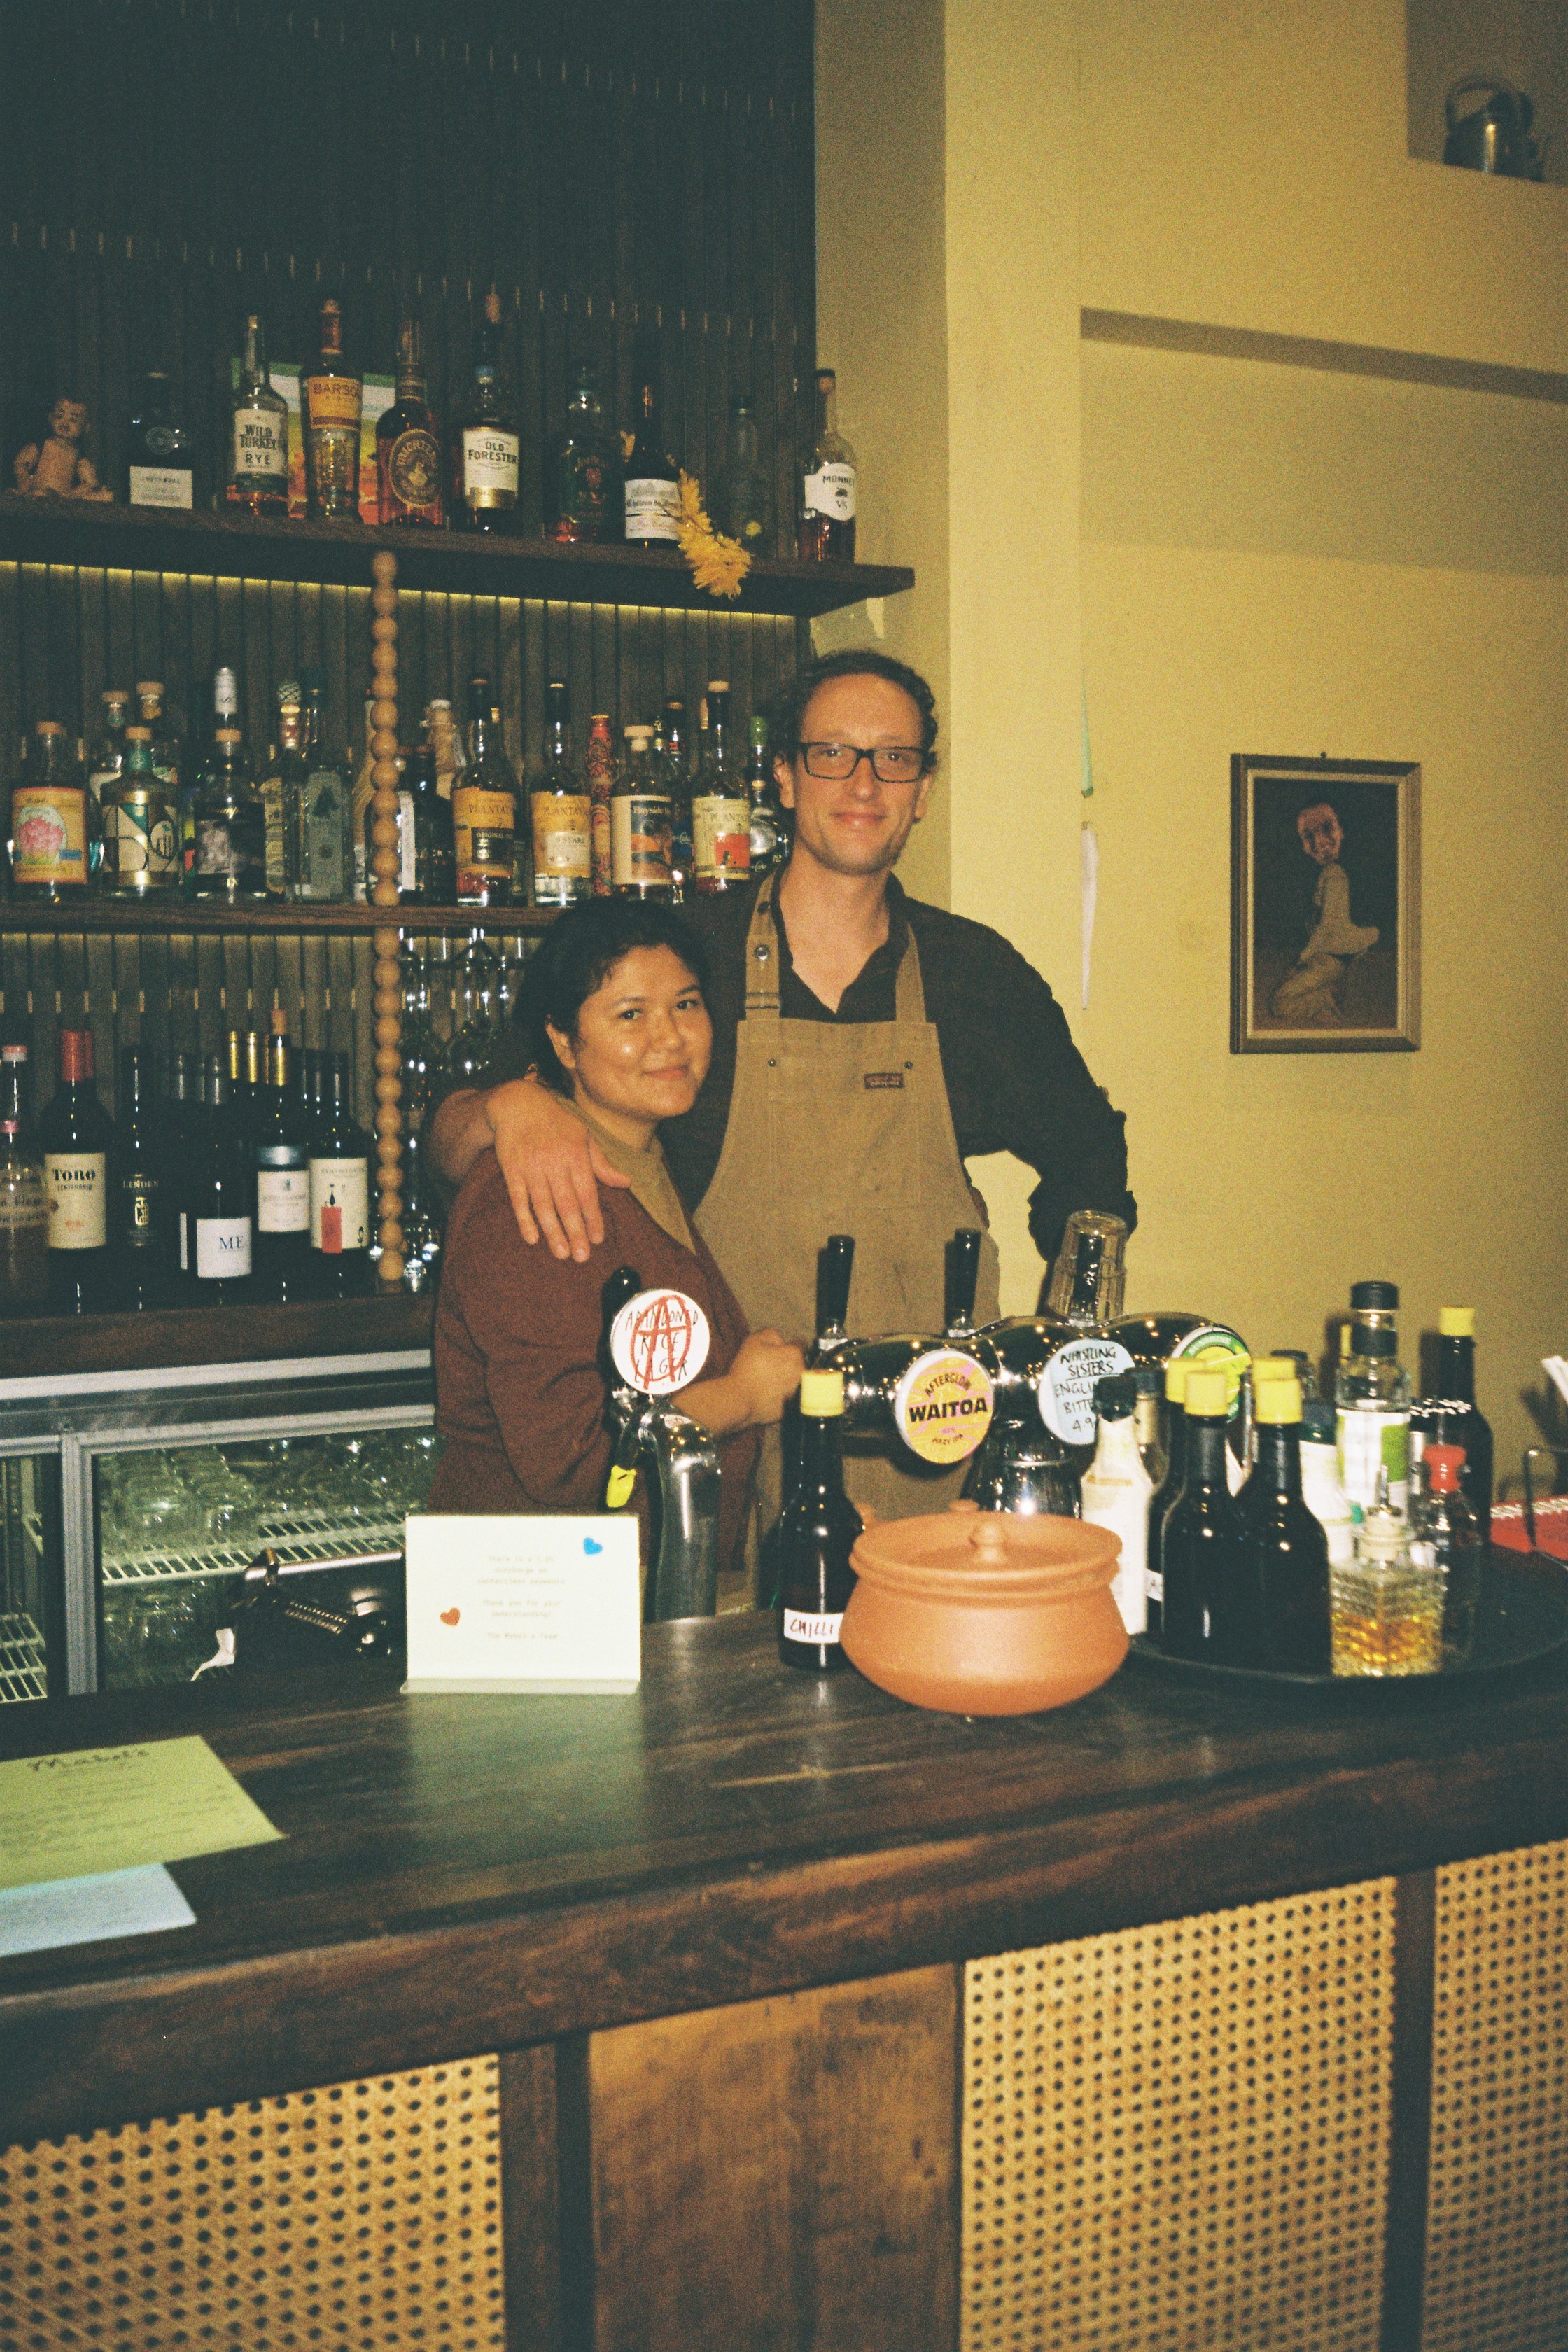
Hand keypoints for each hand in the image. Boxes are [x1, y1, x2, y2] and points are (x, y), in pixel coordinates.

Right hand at [487, 1076, 630, 1260]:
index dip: (593, 1217)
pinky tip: (532, 1238)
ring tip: (561, 1254)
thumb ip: (602, 1163)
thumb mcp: (584, 1136)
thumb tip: (626, 1182)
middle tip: (581, 1256)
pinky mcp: (512, 1171)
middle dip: (575, 1231)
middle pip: (566, 1203)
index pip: (587, 1192)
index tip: (597, 1239)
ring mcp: (531, 1167)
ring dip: (552, 1231)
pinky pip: (518, 1199)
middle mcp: (554, 1162)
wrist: (518, 1104)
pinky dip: (524, 1219)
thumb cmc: (557, 1123)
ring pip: (543, 1205)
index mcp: (576, 1154)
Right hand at [726, 1329, 805, 1427]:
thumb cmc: (747, 1368)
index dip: (787, 1346)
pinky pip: (786, 1397)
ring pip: (793, 1381)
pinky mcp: (790, 1407)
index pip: (800, 1345)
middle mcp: (801, 1373)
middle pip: (798, 1364)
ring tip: (766, 1381)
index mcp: (795, 1355)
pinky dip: (779, 1395)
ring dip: (784, 1379)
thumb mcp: (755, 1340)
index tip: (777, 1351)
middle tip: (768, 1366)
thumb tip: (781, 1340)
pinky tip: (766, 1393)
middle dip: (787, 1363)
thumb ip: (772, 1334)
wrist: (740, 1398)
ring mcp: (797, 1392)